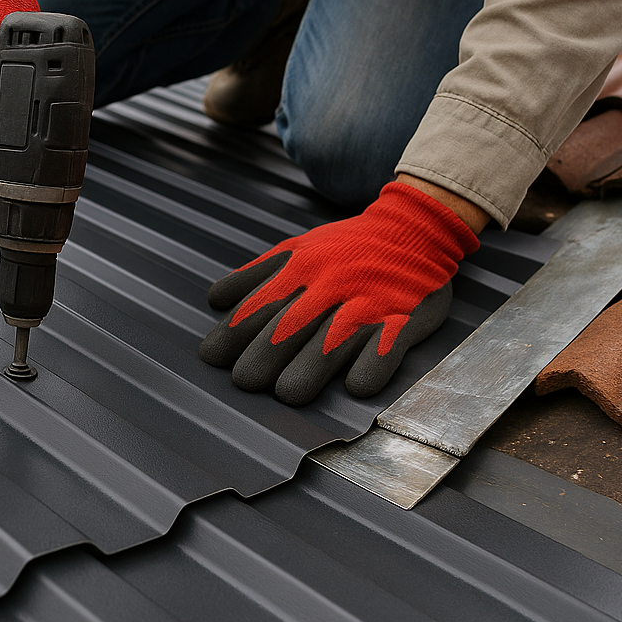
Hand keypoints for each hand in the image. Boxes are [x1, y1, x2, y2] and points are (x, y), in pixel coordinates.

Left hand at [199, 182, 479, 404]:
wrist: (411, 227)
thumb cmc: (344, 248)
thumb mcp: (296, 249)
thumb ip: (256, 275)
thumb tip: (215, 300)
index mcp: (300, 270)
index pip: (259, 305)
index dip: (232, 333)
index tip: (211, 358)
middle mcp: (329, 287)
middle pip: (290, 327)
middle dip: (262, 356)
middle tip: (244, 382)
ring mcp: (367, 304)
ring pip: (334, 340)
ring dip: (310, 368)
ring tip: (288, 393)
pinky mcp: (402, 319)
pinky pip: (388, 345)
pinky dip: (374, 365)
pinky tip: (358, 386)